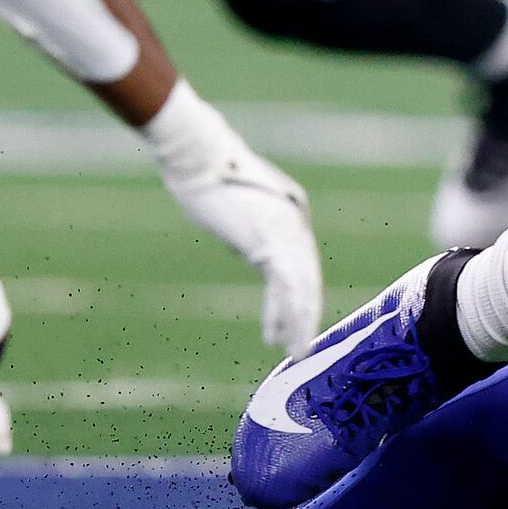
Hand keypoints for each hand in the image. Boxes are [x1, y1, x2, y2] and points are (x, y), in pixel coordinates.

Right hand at [141, 87, 324, 352]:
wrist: (199, 156)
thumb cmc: (210, 173)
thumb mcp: (239, 203)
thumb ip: (253, 225)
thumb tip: (252, 246)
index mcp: (292, 211)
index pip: (303, 261)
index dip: (302, 293)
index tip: (293, 320)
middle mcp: (296, 221)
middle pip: (308, 277)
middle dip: (306, 314)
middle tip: (301, 345)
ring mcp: (286, 230)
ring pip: (302, 287)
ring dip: (299, 323)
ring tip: (294, 352)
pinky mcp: (270, 240)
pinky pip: (286, 287)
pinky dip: (285, 315)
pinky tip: (279, 337)